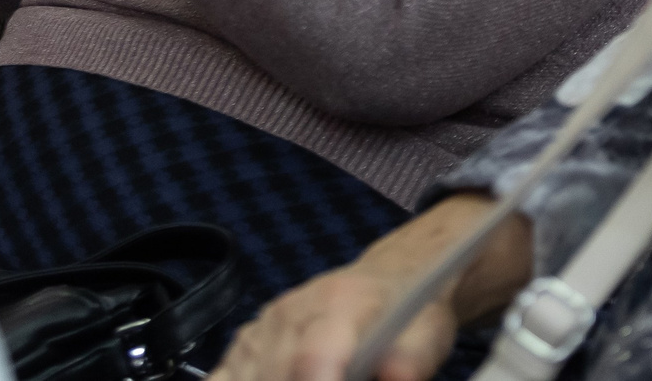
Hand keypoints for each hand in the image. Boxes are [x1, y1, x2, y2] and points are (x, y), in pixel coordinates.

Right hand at [215, 197, 527, 380]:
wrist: (389, 280)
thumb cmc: (410, 313)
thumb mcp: (427, 335)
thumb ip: (410, 362)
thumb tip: (395, 378)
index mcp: (339, 303)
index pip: (312, 358)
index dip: (319, 379)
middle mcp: (290, 312)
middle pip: (273, 375)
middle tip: (339, 378)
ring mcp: (262, 327)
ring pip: (244, 376)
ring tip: (319, 375)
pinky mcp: (244, 344)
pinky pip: (223, 376)